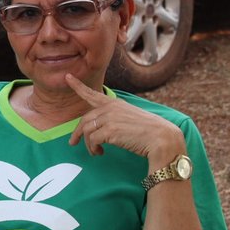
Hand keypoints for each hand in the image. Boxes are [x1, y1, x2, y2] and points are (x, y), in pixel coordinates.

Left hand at [66, 73, 185, 162]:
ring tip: (95, 152)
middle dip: (77, 133)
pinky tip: (100, 153)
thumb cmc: (149, 131)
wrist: (161, 138)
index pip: (93, 93)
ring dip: (88, 144)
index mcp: (115, 103)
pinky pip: (92, 140)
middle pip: (84, 119)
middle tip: (73, 143)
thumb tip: (100, 129)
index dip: (78, 86)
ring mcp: (109, 118)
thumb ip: (114, 118)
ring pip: (86, 131)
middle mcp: (110, 108)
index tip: (68, 77)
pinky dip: (93, 148)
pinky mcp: (110, 131)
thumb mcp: (130, 117)